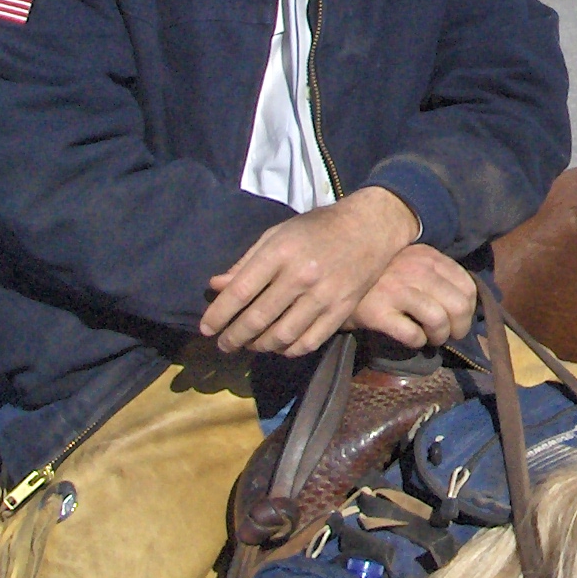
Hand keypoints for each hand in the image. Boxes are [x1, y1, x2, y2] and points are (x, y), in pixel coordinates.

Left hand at [203, 186, 419, 356]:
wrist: (370, 227)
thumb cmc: (318, 228)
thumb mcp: (278, 234)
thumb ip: (247, 262)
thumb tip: (216, 286)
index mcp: (280, 252)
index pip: (239, 292)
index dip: (218, 315)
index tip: (206, 329)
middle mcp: (301, 276)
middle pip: (257, 320)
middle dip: (233, 338)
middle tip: (224, 344)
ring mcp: (323, 296)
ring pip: (281, 337)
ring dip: (259, 346)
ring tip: (250, 345)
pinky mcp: (341, 311)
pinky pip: (308, 343)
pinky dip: (288, 350)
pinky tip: (279, 345)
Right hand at [352, 244, 477, 349]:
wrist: (334, 278)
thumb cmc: (379, 275)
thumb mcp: (412, 263)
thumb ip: (436, 276)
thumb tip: (466, 306)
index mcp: (428, 256)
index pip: (467, 285)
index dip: (470, 309)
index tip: (459, 320)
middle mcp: (415, 270)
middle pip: (458, 305)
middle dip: (459, 327)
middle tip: (449, 335)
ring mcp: (396, 289)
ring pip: (438, 320)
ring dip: (439, 336)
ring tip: (431, 338)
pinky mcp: (378, 311)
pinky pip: (412, 334)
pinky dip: (417, 341)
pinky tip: (412, 339)